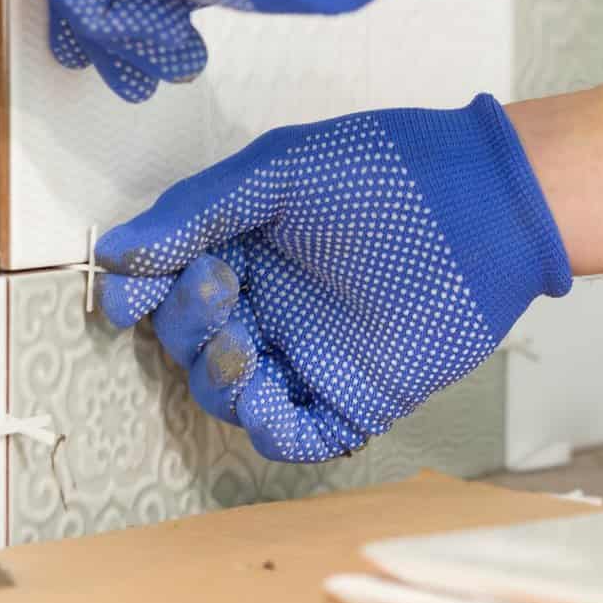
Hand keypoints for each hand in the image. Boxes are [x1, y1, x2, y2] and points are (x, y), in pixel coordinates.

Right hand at [94, 96, 571, 460]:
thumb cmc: (389, 172)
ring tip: (238, 339)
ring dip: (216, 377)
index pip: (171, 289)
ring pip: (232, 393)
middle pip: (194, 344)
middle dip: (186, 324)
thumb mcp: (279, 171)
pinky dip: (267, 427)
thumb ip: (198, 211)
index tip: (128, 295)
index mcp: (248, 250)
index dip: (143, 296)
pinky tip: (258, 397)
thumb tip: (118, 254)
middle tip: (217, 288)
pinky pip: (295, 432)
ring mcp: (311, 354)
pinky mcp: (355, 395)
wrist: (484, 204)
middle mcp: (273, 305)